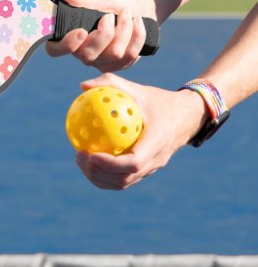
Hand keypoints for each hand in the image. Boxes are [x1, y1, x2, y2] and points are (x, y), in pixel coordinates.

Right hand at [46, 0, 155, 71]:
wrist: (137, 7)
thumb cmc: (112, 3)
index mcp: (69, 37)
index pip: (55, 50)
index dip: (66, 45)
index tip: (81, 31)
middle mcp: (82, 54)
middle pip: (88, 56)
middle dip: (104, 34)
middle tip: (109, 16)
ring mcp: (101, 62)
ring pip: (114, 54)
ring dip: (124, 28)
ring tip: (126, 13)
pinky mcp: (119, 65)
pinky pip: (130, 55)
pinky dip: (137, 34)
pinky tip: (137, 22)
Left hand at [74, 73, 208, 189]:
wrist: (187, 116)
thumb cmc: (159, 100)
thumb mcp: (138, 89)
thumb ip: (111, 84)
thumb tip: (83, 86)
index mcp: (157, 142)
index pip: (133, 163)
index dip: (110, 164)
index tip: (90, 154)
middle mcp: (156, 160)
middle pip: (124, 179)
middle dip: (98, 173)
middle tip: (79, 156)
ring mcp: (152, 168)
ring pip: (123, 183)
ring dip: (99, 177)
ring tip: (81, 160)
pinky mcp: (147, 170)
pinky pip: (124, 178)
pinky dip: (105, 175)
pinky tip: (90, 159)